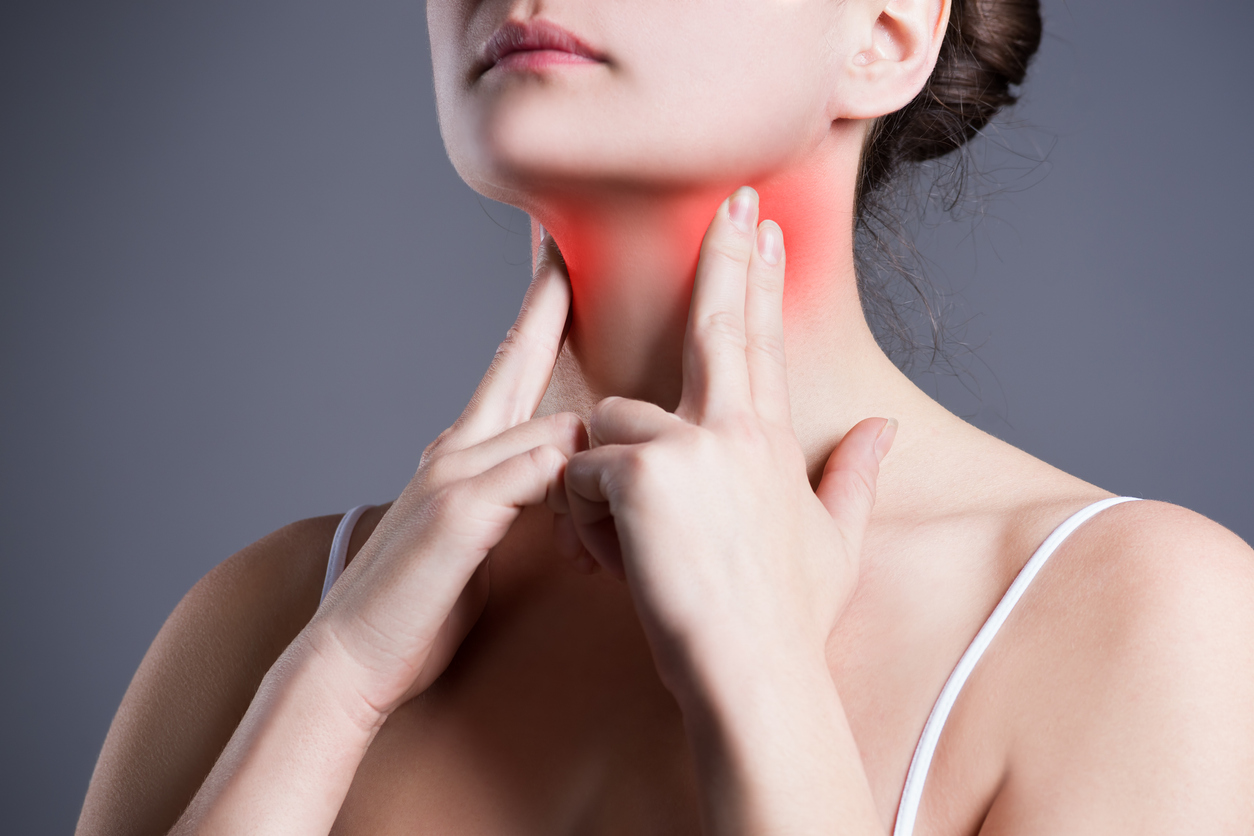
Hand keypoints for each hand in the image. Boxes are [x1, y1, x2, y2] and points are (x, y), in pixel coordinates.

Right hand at [304, 235, 585, 720]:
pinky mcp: (460, 511)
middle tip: (571, 254)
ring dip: (588, 477)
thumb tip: (556, 475)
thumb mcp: (475, 535)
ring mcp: (454, 474)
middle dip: (548, 309)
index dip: (536, 311)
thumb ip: (511, 495)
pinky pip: (540, 472)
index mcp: (461, 451)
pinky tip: (580, 547)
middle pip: (519, 362)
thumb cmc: (422, 603)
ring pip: (555, 429)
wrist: (352, 661)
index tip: (557, 261)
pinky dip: (569, 495)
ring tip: (588, 556)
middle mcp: (454, 447)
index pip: (509, 364)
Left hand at [554, 187, 895, 699]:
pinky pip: (580, 469)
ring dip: (600, 477)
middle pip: (718, 324)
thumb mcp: (836, 544)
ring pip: (610, 421)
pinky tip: (608, 561)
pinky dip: (580, 515)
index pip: (760, 340)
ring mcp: (688, 444)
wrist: (755, 674)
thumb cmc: (787, 619)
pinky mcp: (641, 470)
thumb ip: (857, 476)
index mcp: (768, 440)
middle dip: (724, 257)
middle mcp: (734, 428)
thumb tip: (885, 426)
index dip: (759, 279)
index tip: (761, 227)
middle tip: (732, 202)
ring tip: (622, 545)